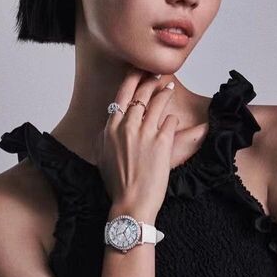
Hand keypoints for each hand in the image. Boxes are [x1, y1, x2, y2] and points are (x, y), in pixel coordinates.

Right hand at [97, 66, 178, 218]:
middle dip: (149, 79)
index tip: (137, 72)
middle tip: (156, 72)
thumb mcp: (102, 158)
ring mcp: (144, 133)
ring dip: (164, 92)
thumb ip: (104, 138)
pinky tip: (173, 118)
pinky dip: (172, 118)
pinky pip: (170, 121)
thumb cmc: (117, 185)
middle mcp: (126, 127)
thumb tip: (108, 125)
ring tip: (168, 86)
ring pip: (156, 103)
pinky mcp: (161, 142)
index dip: (131, 81)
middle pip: (139, 94)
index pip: (121, 96)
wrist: (130, 203)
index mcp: (110, 129)